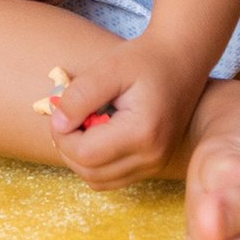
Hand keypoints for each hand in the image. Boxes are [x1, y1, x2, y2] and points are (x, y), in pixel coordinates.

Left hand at [50, 34, 208, 188]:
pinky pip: (113, 177)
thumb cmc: (145, 59)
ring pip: (100, 181)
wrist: (181, 60)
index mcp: (142, 133)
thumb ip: (81, 95)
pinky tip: (94, 133)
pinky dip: (96, 162)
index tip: (59, 109)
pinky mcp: (153, 165)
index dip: (62, 135)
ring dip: (79, 158)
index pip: (86, 154)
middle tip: (65, 117)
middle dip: (67, 148)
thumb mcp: (110, 67)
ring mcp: (155, 165)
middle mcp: (152, 157)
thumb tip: (58, 123)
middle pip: (91, 173)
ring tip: (80, 123)